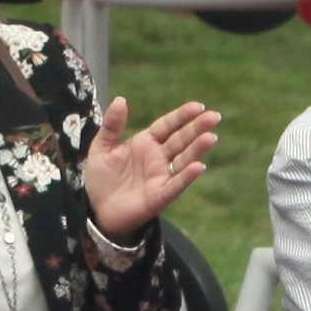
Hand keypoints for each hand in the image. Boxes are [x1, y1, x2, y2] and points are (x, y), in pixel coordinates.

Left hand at [85, 96, 223, 237]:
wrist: (97, 211)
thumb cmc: (101, 179)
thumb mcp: (101, 148)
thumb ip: (111, 125)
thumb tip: (121, 99)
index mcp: (146, 143)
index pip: (167, 125)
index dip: (182, 116)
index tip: (198, 106)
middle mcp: (158, 158)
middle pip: (181, 140)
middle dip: (197, 128)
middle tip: (214, 116)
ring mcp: (161, 176)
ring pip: (183, 160)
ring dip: (197, 149)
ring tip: (210, 137)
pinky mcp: (159, 196)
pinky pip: (175, 185)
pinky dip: (186, 176)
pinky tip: (198, 166)